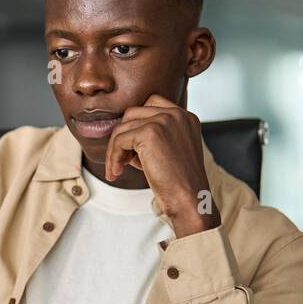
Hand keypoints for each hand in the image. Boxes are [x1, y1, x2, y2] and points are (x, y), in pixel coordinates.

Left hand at [104, 94, 219, 237]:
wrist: (190, 200)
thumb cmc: (177, 182)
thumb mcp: (168, 151)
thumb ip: (151, 137)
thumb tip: (119, 133)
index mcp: (185, 116)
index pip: (151, 104)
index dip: (135, 125)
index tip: (130, 150)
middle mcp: (177, 114)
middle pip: (133, 113)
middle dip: (122, 137)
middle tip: (120, 162)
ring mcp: (164, 120)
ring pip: (123, 127)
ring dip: (114, 149)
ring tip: (116, 169)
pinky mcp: (150, 132)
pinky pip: (119, 140)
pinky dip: (112, 157)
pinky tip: (116, 173)